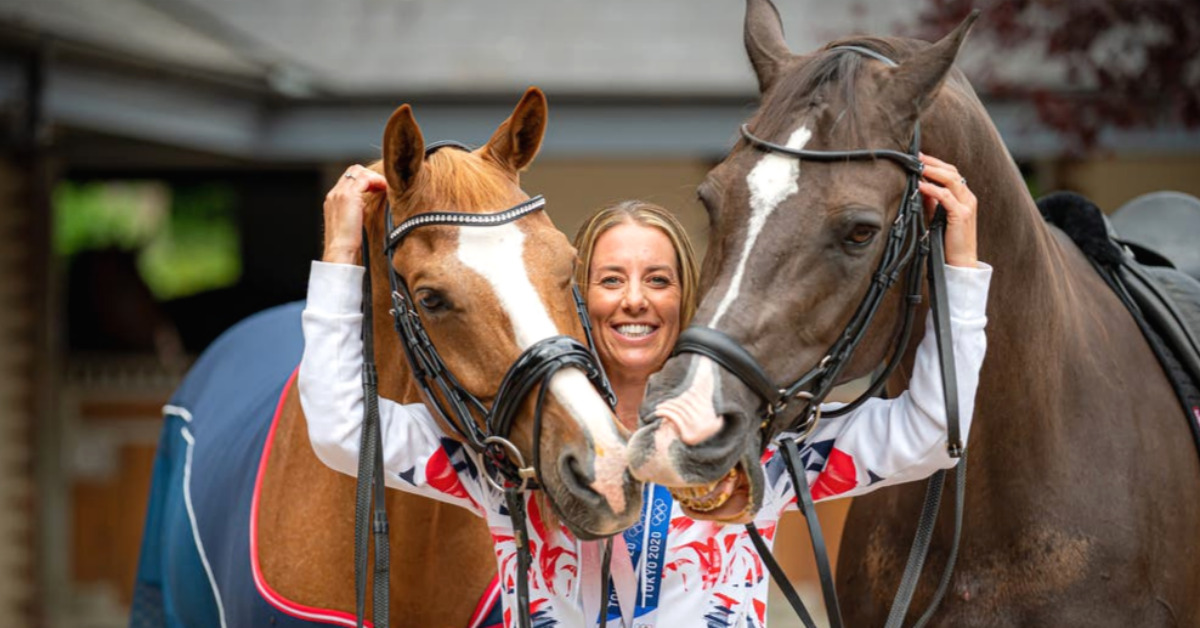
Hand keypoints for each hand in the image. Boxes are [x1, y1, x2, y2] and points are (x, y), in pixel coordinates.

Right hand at [323, 165, 388, 264]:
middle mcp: (334, 193)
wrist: (339, 251)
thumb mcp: (349, 223)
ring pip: (359, 171)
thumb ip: (355, 211)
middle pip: (353, 171)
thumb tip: (366, 207)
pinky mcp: (349, 196)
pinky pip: (365, 178)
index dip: (364, 180)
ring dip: (374, 177)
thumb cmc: (346, 243)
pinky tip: (384, 188)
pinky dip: (376, 180)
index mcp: (332, 199)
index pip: (348, 179)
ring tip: (384, 187)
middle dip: (370, 175)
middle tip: (382, 186)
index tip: (377, 188)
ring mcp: (340, 193)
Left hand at [918, 153, 977, 268]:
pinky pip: (946, 197)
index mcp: (964, 196)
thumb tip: (919, 186)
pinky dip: (933, 189)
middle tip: (915, 156)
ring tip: (917, 166)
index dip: (935, 163)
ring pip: (951, 180)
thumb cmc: (948, 240)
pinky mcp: (961, 215)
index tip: (918, 157)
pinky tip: (921, 185)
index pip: (951, 172)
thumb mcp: (937, 216)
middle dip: (932, 162)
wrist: (960, 261)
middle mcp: (968, 198)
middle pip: (952, 172)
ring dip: (932, 171)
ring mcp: (967, 205)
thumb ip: (931, 201)